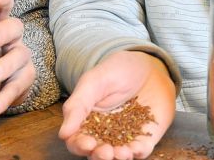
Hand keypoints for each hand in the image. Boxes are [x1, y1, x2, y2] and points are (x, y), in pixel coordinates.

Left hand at [0, 0, 35, 114]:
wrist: (3, 82)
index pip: (2, 5)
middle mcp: (13, 38)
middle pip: (14, 28)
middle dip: (1, 32)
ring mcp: (22, 58)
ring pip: (18, 58)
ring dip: (3, 67)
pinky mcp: (25, 80)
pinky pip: (18, 88)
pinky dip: (5, 98)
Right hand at [59, 51, 175, 158]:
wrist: (149, 64)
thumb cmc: (117, 70)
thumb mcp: (93, 82)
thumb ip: (78, 106)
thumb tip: (63, 134)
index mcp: (86, 119)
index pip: (77, 140)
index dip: (80, 145)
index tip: (88, 143)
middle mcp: (104, 132)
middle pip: (96, 152)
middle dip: (99, 156)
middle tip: (106, 152)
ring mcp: (125, 135)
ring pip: (117, 155)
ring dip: (118, 158)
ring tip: (121, 154)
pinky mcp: (145, 136)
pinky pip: (141, 150)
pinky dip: (138, 152)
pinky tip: (135, 149)